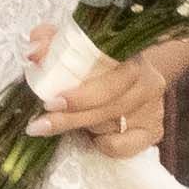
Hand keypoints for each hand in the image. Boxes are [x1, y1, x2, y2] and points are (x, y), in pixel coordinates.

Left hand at [25, 23, 188, 164]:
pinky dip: (106, 144)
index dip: (82, 94)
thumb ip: (49, 42)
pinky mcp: (154, 130)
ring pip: (114, 124)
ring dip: (83, 127)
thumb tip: (34, 52)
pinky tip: (94, 137)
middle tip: (40, 125)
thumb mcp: (70, 46)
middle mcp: (148, 79)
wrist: (130, 76)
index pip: (110, 76)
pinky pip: (126, 146)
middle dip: (71, 117)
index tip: (51, 102)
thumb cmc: (95, 61)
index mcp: (130, 54)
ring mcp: (154, 107)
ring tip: (56, 125)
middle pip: (110, 105)